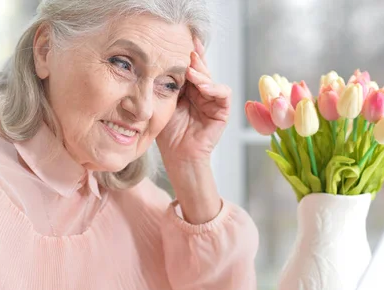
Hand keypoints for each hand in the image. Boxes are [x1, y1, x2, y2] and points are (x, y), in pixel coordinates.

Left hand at [156, 37, 230, 164]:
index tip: (179, 40)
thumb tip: (159, 61)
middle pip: (201, 70)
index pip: (188, 69)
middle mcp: (201, 93)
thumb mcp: (164, 104)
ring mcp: (212, 101)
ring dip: (202, 73)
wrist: (178, 156)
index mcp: (187, 90)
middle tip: (186, 51)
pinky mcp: (222, 111)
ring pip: (211, 79)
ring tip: (190, 70)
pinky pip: (223, 93)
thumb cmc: (168, 135)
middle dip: (195, 59)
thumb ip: (166, 85)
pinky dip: (214, 87)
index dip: (185, 55)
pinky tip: (202, 86)